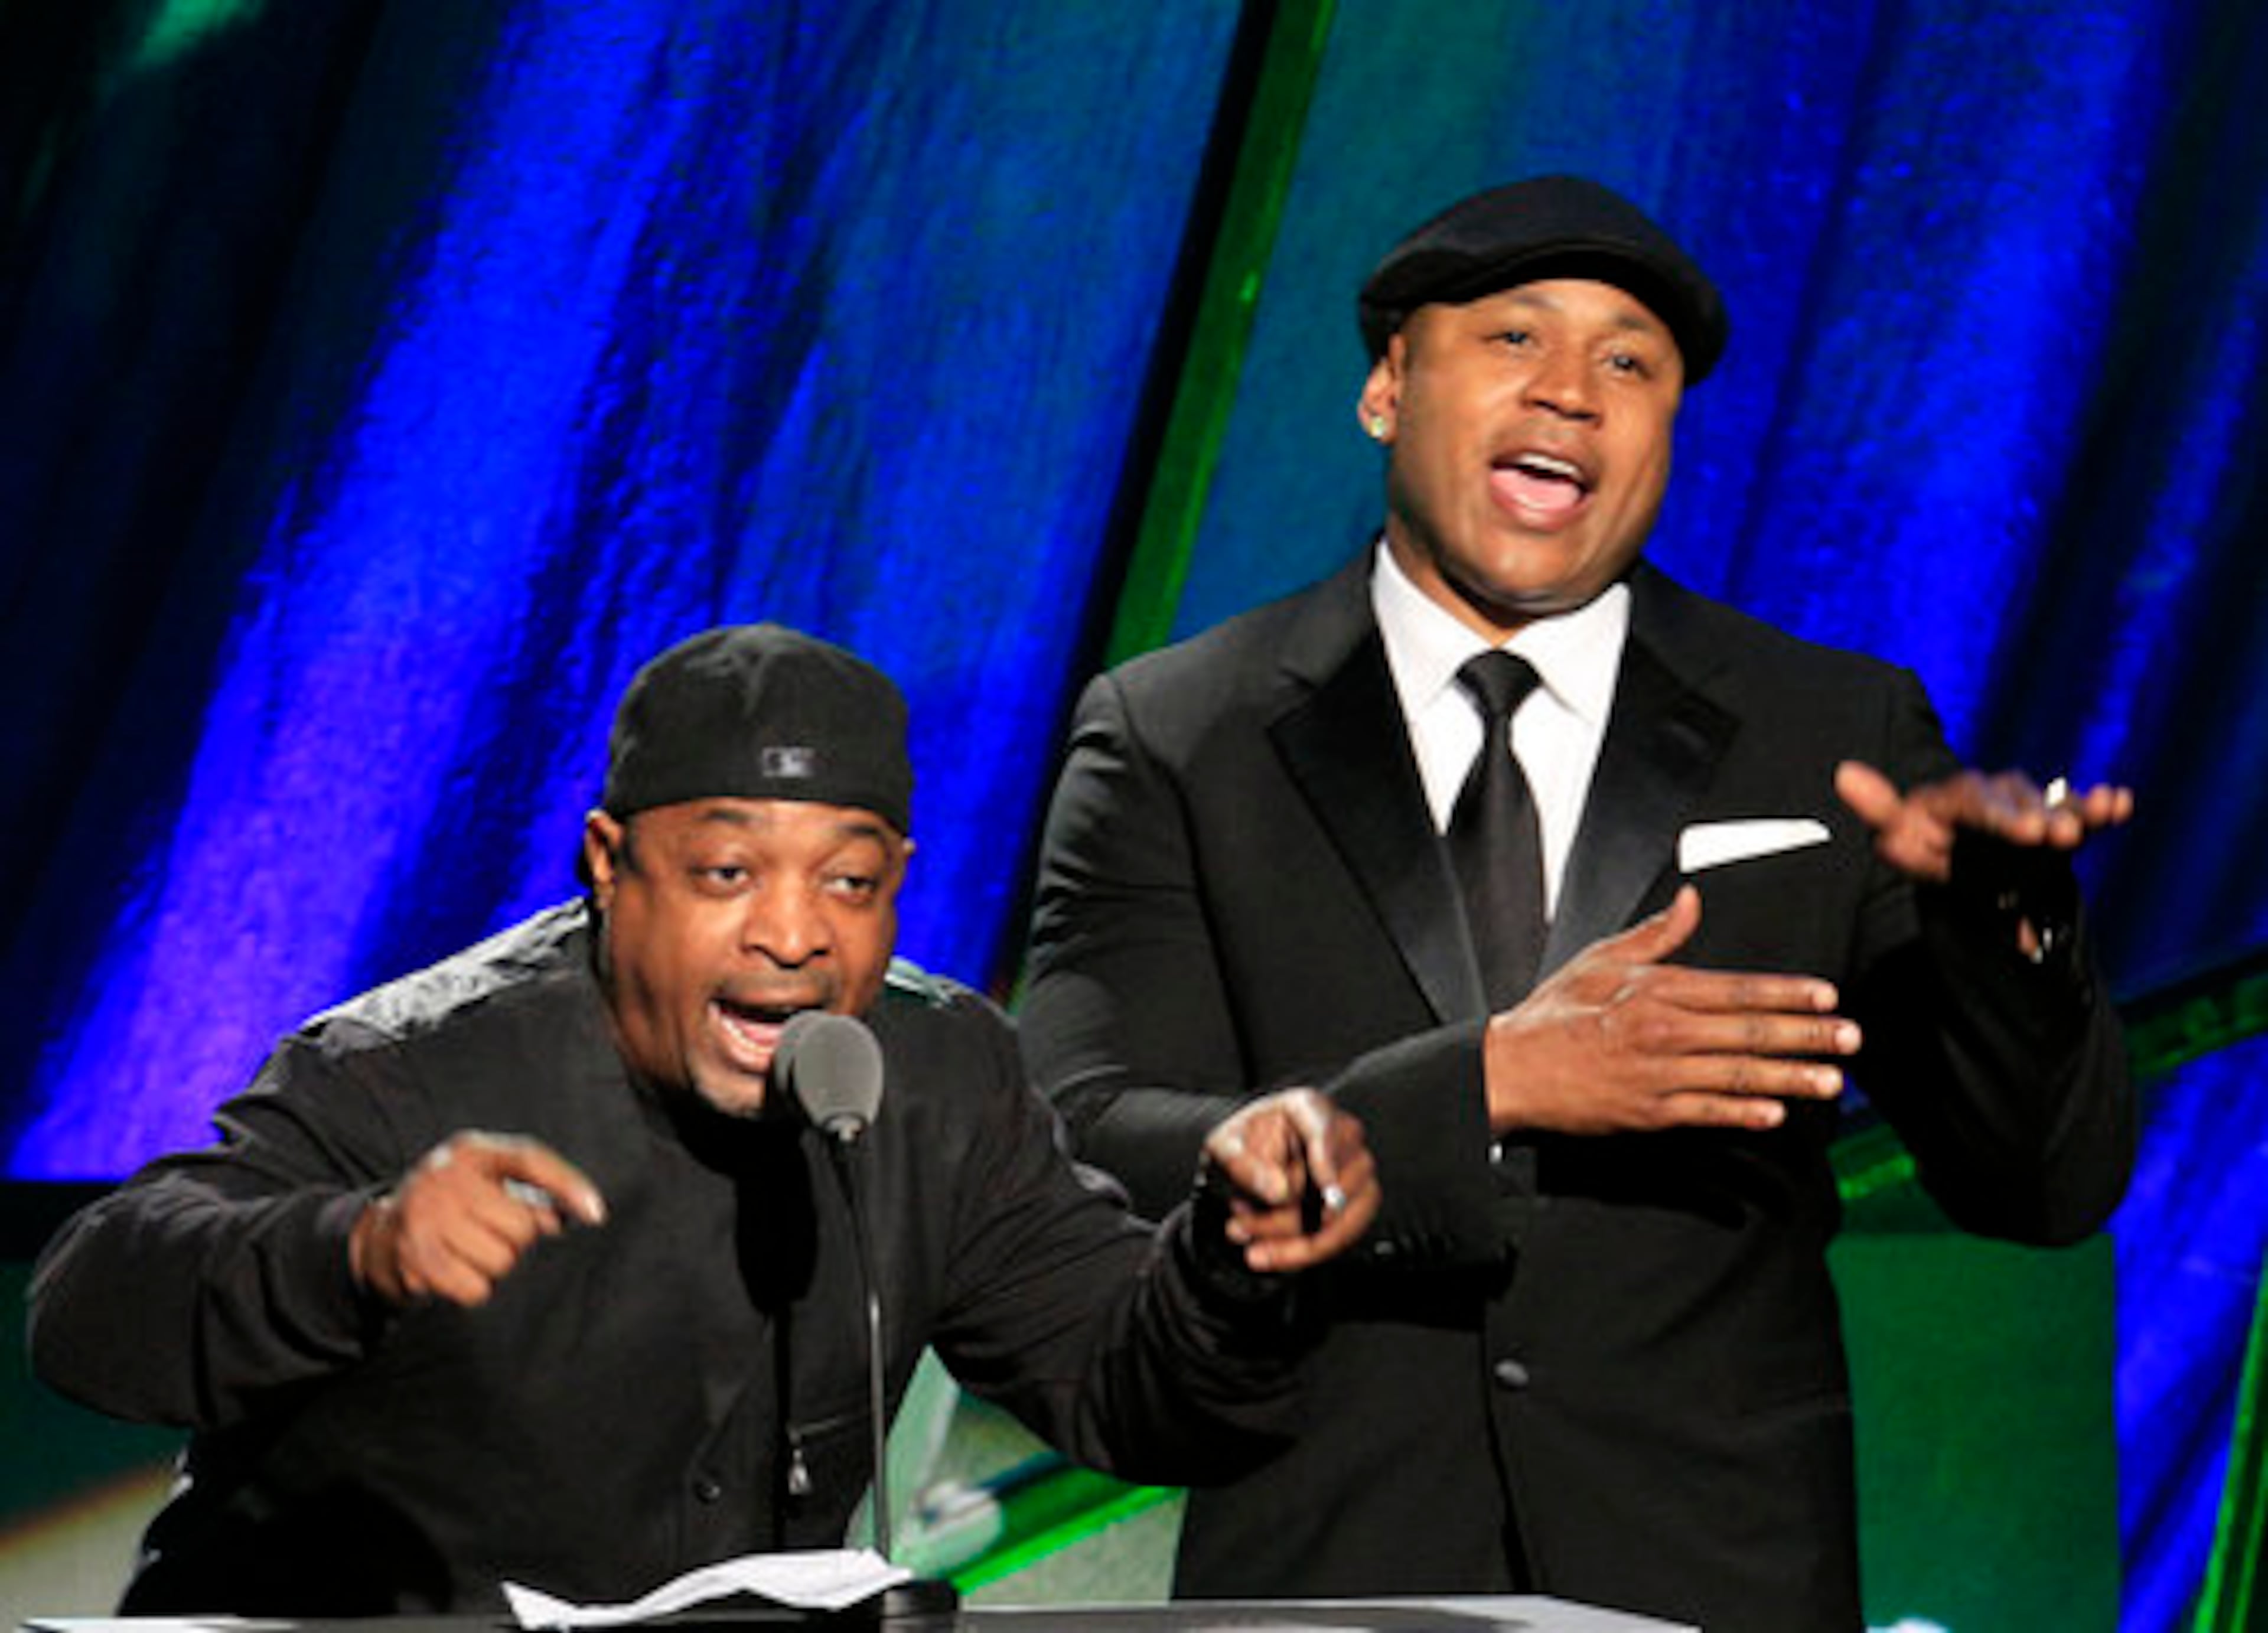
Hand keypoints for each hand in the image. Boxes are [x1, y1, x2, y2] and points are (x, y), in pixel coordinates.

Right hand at [350, 1132, 605, 1307]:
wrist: (383, 1233)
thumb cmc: (454, 1206)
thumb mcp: (487, 1185)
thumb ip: (530, 1195)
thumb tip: (565, 1219)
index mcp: (473, 1151)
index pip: (530, 1159)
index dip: (567, 1184)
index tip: (596, 1214)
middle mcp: (448, 1175)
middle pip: (522, 1226)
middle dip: (515, 1240)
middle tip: (489, 1235)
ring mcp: (427, 1213)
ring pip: (501, 1261)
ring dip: (493, 1266)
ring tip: (468, 1251)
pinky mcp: (415, 1254)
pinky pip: (475, 1288)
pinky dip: (473, 1289)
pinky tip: (455, 1271)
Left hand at [1200, 1089, 1378, 1272]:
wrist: (1248, 1161)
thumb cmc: (1242, 1145)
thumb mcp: (1224, 1147)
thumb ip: (1245, 1165)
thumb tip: (1281, 1193)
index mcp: (1308, 1108)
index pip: (1325, 1130)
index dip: (1326, 1160)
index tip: (1323, 1188)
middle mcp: (1342, 1135)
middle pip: (1332, 1184)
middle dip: (1286, 1218)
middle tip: (1240, 1226)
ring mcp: (1356, 1169)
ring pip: (1342, 1217)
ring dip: (1295, 1242)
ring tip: (1252, 1245)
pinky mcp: (1359, 1202)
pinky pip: (1344, 1235)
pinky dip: (1306, 1251)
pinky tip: (1273, 1253)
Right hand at [1484, 886, 1855, 1135]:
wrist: (1512, 1068)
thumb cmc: (1554, 1012)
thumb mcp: (1601, 960)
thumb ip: (1656, 934)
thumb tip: (1693, 900)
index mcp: (1655, 989)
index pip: (1736, 988)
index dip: (1786, 993)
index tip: (1827, 996)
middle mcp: (1662, 1030)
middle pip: (1748, 1031)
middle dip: (1806, 1035)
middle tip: (1850, 1039)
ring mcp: (1658, 1075)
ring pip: (1737, 1074)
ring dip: (1790, 1076)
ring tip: (1831, 1080)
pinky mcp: (1648, 1112)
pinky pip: (1707, 1113)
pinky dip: (1744, 1113)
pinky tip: (1776, 1113)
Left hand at [1834, 760, 2133, 881]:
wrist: (1958, 854)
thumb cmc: (1927, 842)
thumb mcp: (1898, 831)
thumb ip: (1879, 808)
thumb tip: (1843, 772)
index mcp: (1958, 795)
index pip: (1978, 802)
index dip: (2002, 816)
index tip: (2026, 832)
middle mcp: (1999, 794)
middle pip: (2022, 805)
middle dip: (2042, 820)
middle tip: (2060, 837)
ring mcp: (2032, 805)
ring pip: (2057, 805)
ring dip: (2080, 810)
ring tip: (2104, 813)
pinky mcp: (2058, 818)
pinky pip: (2082, 809)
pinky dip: (2102, 805)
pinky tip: (2123, 802)